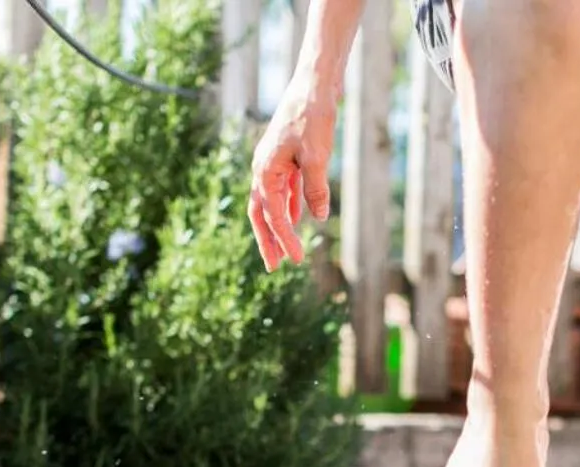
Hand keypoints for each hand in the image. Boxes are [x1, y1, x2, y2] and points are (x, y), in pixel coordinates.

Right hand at [248, 76, 334, 270]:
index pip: (274, 215)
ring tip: (283, 251)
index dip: (285, 239)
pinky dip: (289, 206)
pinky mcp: (286, 158)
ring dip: (277, 227)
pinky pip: (283, 189)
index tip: (296, 260)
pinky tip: (299, 219)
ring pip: (271, 203)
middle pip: (261, 214)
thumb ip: (315, 188)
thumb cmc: (312, 118)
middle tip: (274, 267)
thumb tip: (318, 216)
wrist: (313, 86)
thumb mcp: (317, 156)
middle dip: (267, 241)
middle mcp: (263, 169)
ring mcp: (273, 163)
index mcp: (265, 171)